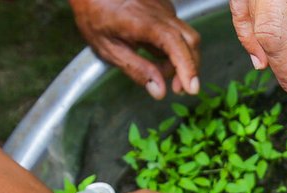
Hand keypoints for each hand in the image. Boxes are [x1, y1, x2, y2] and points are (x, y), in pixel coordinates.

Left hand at [73, 0, 201, 99]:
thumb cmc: (95, 15)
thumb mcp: (108, 49)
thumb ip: (136, 70)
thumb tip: (159, 90)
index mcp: (142, 22)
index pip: (174, 44)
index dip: (187, 67)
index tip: (192, 88)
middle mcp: (159, 11)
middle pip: (189, 41)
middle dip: (189, 67)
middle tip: (177, 89)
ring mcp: (164, 8)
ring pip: (185, 38)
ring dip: (179, 59)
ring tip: (158, 71)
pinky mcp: (165, 8)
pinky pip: (176, 32)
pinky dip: (171, 48)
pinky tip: (153, 52)